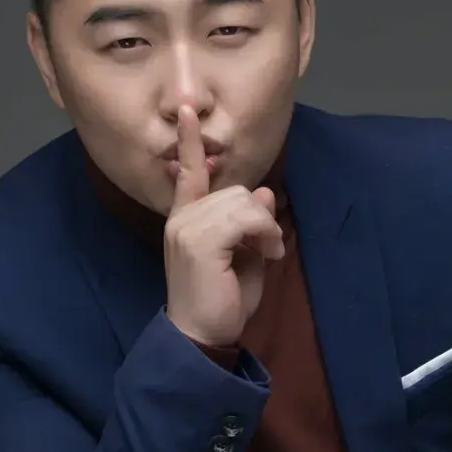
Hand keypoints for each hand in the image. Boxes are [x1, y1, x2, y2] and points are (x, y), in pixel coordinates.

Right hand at [163, 104, 284, 347]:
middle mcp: (181, 219)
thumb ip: (250, 224)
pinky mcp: (200, 241)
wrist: (201, 338)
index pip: (188, 174)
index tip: (188, 112)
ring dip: (265, 226)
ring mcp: (187, 228)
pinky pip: (244, 217)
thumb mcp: (243, 257)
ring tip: (268, 252)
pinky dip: (264, 232)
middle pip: (233, 189)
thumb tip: (263, 190)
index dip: (191, 143)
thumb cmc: (221, 303)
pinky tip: (268, 253)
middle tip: (269, 247)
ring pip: (241, 201)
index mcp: (185, 220)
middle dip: (259, 216)